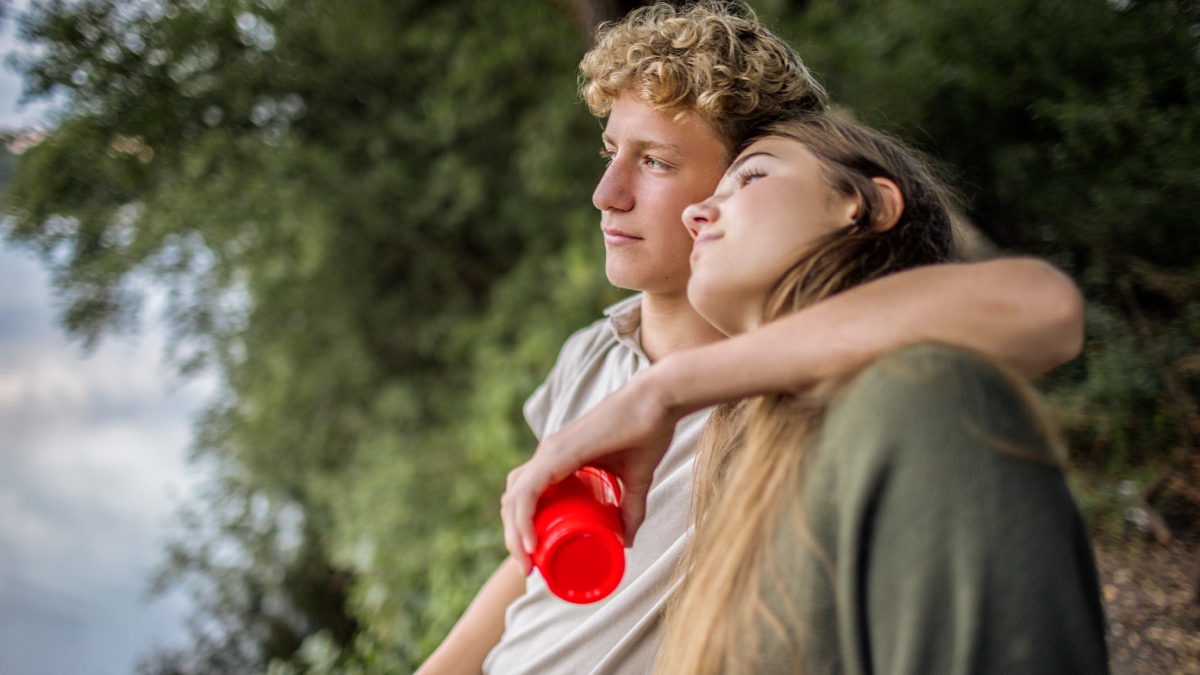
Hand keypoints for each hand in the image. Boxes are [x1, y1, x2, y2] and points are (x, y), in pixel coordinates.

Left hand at [500, 371, 683, 573]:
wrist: (660, 400)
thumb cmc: (648, 434)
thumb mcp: (636, 482)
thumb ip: (630, 510)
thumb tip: (626, 543)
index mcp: (557, 458)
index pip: (524, 495)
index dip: (521, 526)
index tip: (534, 558)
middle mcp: (547, 453)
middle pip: (513, 500)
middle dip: (514, 537)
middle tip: (530, 567)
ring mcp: (550, 451)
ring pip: (514, 497)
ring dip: (514, 533)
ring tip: (527, 561)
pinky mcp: (558, 452)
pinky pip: (527, 490)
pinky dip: (523, 518)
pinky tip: (528, 543)